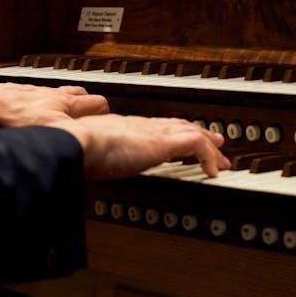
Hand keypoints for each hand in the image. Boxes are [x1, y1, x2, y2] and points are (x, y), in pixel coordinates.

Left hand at [0, 83, 108, 126]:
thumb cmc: (14, 118)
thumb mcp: (51, 131)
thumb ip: (73, 136)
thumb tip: (91, 146)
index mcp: (66, 103)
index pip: (97, 103)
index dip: (105, 113)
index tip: (107, 123)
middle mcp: (55, 94)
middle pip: (81, 93)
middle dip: (89, 103)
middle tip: (90, 116)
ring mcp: (37, 91)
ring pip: (61, 92)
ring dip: (68, 100)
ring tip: (66, 113)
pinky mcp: (21, 92)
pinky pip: (41, 94)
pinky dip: (45, 101)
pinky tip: (36, 112)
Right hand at [51, 114, 230, 179]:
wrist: (74, 143)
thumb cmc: (75, 150)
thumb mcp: (89, 152)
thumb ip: (97, 157)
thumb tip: (89, 167)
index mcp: (125, 127)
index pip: (157, 126)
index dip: (173, 132)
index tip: (182, 140)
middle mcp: (142, 125)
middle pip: (178, 126)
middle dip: (198, 134)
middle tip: (216, 143)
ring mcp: (152, 132)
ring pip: (191, 132)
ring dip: (209, 146)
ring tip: (221, 159)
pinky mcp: (161, 142)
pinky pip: (195, 145)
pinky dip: (208, 157)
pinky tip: (213, 171)